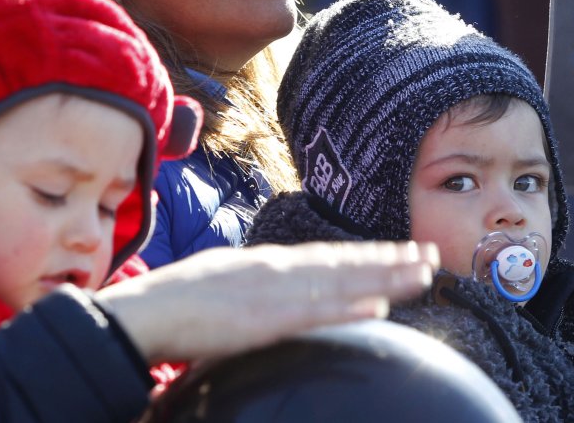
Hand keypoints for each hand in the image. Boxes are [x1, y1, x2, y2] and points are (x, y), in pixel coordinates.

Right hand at [97, 241, 437, 362]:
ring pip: (340, 283)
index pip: (332, 256)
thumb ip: (261, 284)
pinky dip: (347, 308)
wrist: (140, 314)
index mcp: (270, 263)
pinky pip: (313, 314)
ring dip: (384, 278)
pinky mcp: (260, 321)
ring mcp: (271, 293)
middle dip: (392, 260)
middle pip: (346, 264)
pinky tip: (377, 306)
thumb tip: (286, 289)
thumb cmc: (177, 303)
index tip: (406, 252)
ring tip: (421, 276)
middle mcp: (278, 270)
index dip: (372, 254)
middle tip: (433, 257)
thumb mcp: (227, 281)